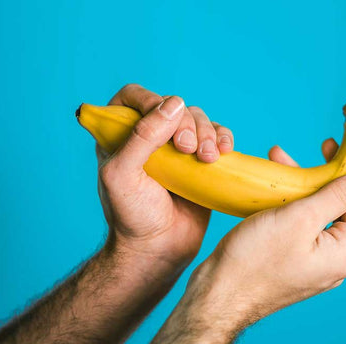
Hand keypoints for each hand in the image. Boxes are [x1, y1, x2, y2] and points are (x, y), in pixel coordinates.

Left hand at [97, 84, 234, 269]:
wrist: (158, 249)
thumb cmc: (132, 215)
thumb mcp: (122, 175)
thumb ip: (141, 136)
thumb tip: (174, 104)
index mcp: (122, 134)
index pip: (134, 96)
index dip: (150, 99)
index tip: (163, 118)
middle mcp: (150, 136)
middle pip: (173, 106)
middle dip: (185, 123)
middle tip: (186, 149)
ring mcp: (177, 148)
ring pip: (198, 119)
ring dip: (207, 133)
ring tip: (207, 159)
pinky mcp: (201, 160)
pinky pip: (216, 136)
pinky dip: (223, 138)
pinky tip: (223, 153)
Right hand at [153, 140, 345, 342]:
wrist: (219, 291)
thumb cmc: (255, 258)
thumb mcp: (299, 219)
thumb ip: (335, 197)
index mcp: (342, 252)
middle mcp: (332, 258)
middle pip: (341, 205)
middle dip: (330, 171)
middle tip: (325, 145)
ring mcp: (311, 258)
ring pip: (317, 210)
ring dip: (303, 182)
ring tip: (281, 157)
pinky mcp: (291, 256)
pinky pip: (300, 220)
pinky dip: (291, 198)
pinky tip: (274, 184)